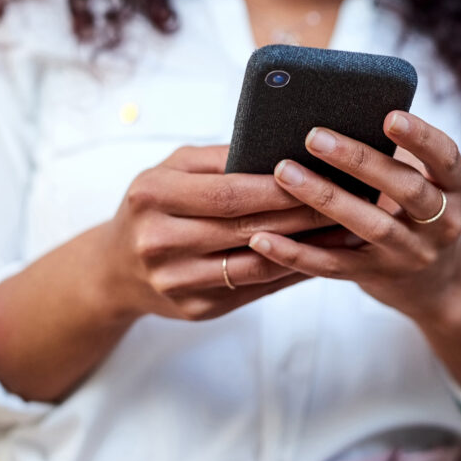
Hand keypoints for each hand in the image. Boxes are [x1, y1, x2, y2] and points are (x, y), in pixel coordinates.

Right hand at [99, 145, 333, 321]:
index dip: (278, 188)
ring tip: (344, 232)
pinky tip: (320, 258)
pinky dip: (290, 273)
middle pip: (246, 229)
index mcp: (153, 196)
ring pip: (256, 267)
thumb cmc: (153, 206)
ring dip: (306, 250)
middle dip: (302, 215)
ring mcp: (176, 282)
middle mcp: (159, 242)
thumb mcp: (171, 170)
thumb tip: (281, 150)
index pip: (228, 193)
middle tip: (346, 201)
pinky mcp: (195, 310)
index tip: (320, 175)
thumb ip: (219, 159)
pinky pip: (254, 290)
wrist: (114, 269)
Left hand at [246, 111, 460, 320]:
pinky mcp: (376, 277)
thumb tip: (336, 109)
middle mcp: (443, 223)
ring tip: (284, 173)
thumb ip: (396, 156)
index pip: (445, 158)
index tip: (389, 116)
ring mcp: (410, 254)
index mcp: (456, 188)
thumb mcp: (427, 183)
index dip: (420, 137)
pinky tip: (263, 239)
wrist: (438, 284)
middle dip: (359, 161)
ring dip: (324, 198)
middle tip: (314, 136)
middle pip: (405, 189)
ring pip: (370, 226)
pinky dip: (296, 253)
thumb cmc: (419, 213)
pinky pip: (333, 267)